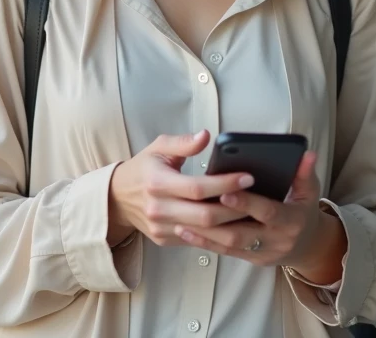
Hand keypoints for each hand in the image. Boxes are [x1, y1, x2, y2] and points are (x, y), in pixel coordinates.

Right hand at [108, 130, 253, 246]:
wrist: (118, 198)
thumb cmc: (144, 168)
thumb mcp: (158, 148)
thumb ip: (183, 142)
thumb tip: (206, 136)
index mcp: (157, 183)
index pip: (197, 188)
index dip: (225, 183)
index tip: (248, 177)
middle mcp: (158, 209)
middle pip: (205, 216)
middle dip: (236, 208)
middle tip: (258, 198)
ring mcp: (161, 228)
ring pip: (205, 233)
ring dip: (231, 225)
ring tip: (253, 213)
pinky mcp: (165, 240)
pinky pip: (197, 240)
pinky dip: (218, 234)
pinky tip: (235, 224)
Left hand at [175, 151, 347, 281]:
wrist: (308, 247)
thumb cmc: (304, 212)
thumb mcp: (309, 192)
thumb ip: (305, 173)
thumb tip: (307, 154)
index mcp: (291, 221)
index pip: (267, 211)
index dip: (246, 203)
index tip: (225, 192)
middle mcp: (277, 240)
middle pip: (243, 233)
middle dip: (217, 220)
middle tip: (193, 206)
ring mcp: (262, 253)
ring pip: (230, 246)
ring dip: (205, 234)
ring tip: (181, 220)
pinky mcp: (250, 259)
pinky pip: (225, 253)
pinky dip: (205, 243)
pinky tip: (186, 232)